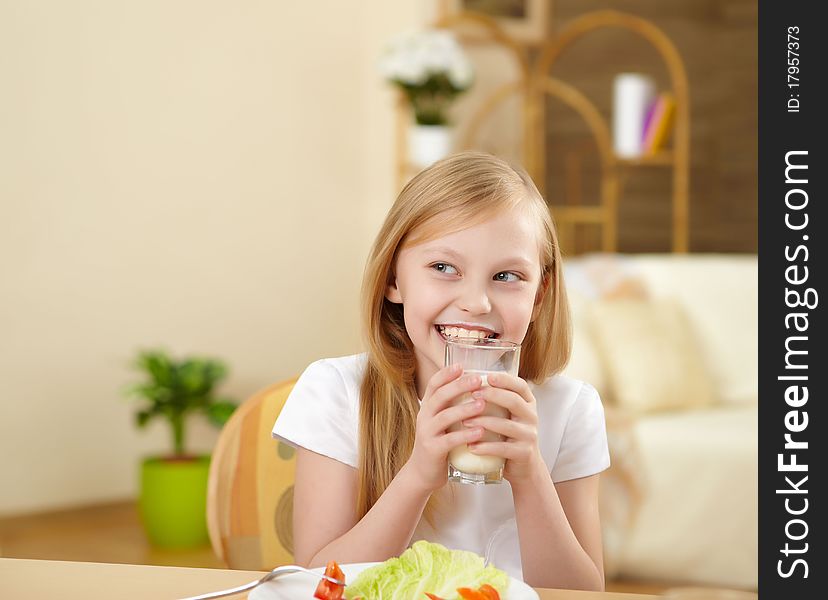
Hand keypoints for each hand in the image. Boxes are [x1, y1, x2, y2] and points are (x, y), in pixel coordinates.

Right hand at [406, 364, 487, 493]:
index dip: (446, 374)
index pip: (433, 385)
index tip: (462, 365)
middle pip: (439, 396)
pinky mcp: (432, 450)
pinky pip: (449, 440)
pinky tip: (479, 431)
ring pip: (444, 417)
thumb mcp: (441, 421)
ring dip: (464, 408)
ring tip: (482, 403)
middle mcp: (424, 417)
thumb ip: (452, 406)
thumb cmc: (439, 443)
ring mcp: (427, 433)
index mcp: (428, 407)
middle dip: (459, 386)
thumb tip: (478, 386)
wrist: (422, 473)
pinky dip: (465, 434)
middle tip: (478, 379)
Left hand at [461, 372, 545, 483]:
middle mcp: (531, 417)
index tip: (487, 376)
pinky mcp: (524, 453)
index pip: (520, 386)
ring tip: (464, 421)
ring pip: (506, 425)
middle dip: (492, 395)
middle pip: (514, 401)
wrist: (524, 467)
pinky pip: (503, 448)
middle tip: (472, 394)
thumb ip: (494, 400)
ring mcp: (529, 435)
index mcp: (528, 403)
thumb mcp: (507, 415)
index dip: (505, 380)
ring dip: (483, 422)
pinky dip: (486, 447)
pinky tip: (471, 446)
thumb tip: (465, 380)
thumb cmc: (509, 436)